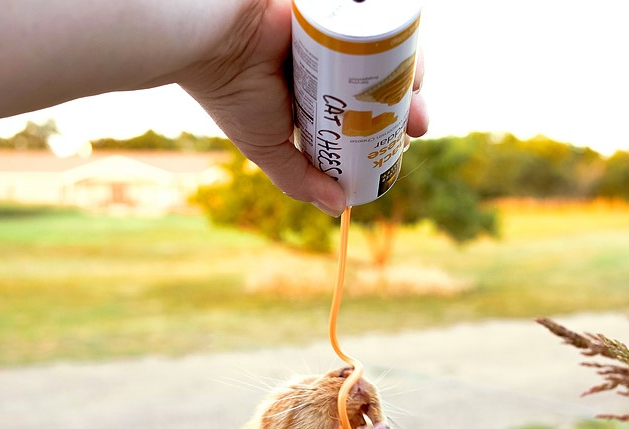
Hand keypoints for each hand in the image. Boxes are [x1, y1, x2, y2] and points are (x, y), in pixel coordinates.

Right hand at [175, 0, 427, 215]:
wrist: (210, 40)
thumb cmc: (232, 92)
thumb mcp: (266, 148)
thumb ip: (300, 180)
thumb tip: (339, 207)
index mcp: (314, 94)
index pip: (362, 111)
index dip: (387, 127)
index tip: (401, 143)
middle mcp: (328, 62)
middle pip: (381, 81)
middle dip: (408, 103)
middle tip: (418, 123)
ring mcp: (334, 30)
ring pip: (385, 49)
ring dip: (411, 70)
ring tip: (416, 90)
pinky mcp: (334, 5)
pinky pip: (374, 15)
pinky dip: (397, 29)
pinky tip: (409, 52)